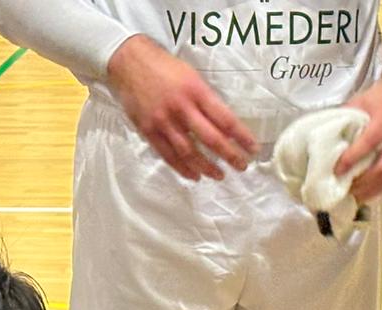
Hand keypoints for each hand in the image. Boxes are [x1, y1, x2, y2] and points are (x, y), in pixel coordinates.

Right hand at [106, 34, 257, 181]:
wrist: (129, 62)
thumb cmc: (163, 66)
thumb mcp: (191, 75)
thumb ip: (205, 98)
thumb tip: (222, 122)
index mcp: (196, 91)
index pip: (225, 119)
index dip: (241, 136)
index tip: (252, 148)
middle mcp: (182, 108)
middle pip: (211, 138)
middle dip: (229, 155)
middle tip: (241, 166)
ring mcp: (164, 121)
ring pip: (189, 152)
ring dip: (206, 167)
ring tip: (219, 175)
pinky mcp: (149, 130)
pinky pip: (168, 155)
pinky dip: (182, 168)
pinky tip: (194, 175)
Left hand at [338, 74, 381, 202]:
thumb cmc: (379, 98)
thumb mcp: (359, 103)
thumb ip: (344, 122)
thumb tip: (322, 145)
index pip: (370, 142)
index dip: (352, 159)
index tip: (337, 171)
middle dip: (363, 183)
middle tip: (345, 191)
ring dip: (372, 190)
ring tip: (355, 196)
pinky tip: (367, 189)